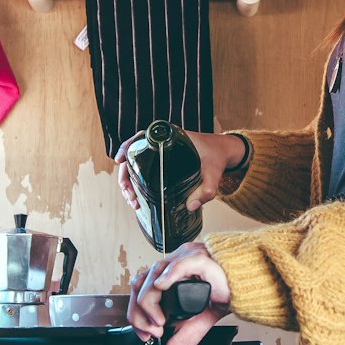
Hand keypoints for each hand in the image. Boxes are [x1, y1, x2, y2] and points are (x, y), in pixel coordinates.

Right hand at [113, 129, 246, 212]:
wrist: (224, 152)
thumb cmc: (217, 156)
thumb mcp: (214, 172)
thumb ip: (207, 189)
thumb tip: (191, 206)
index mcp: (169, 137)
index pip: (140, 138)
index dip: (126, 148)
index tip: (120, 160)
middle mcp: (160, 145)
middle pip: (133, 157)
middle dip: (125, 178)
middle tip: (130, 196)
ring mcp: (160, 156)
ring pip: (136, 167)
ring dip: (129, 184)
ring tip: (134, 203)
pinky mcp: (162, 166)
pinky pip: (144, 173)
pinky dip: (137, 185)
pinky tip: (138, 199)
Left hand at [128, 242, 230, 344]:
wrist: (252, 279)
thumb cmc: (229, 287)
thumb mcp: (204, 315)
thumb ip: (188, 331)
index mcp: (173, 272)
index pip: (142, 287)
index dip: (136, 310)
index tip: (142, 332)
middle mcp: (177, 262)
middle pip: (142, 281)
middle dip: (139, 310)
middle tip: (149, 331)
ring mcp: (187, 258)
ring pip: (155, 274)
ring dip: (150, 301)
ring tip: (159, 322)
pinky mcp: (202, 259)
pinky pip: (181, 264)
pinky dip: (168, 276)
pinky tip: (162, 287)